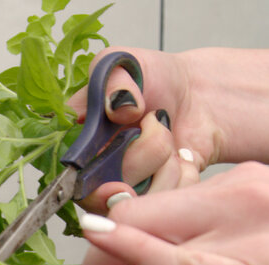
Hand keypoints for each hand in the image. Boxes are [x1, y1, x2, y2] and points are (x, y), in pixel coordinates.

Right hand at [67, 47, 217, 212]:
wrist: (197, 93)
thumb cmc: (153, 78)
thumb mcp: (124, 63)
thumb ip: (111, 81)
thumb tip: (118, 108)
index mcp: (79, 147)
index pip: (72, 186)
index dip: (93, 191)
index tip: (114, 185)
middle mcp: (100, 176)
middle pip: (113, 195)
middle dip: (144, 155)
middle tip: (154, 123)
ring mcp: (133, 191)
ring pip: (147, 198)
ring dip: (168, 163)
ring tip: (169, 137)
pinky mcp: (164, 198)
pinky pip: (175, 198)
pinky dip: (187, 173)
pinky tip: (184, 154)